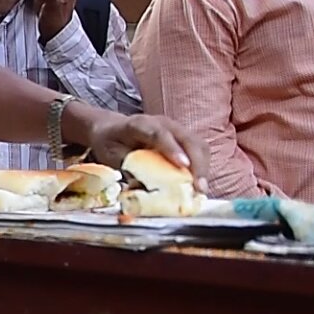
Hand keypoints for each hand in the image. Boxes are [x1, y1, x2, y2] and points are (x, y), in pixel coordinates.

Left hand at [85, 111, 210, 193]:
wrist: (112, 127)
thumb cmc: (111, 142)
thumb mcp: (111, 156)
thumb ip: (128, 170)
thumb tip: (144, 190)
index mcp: (139, 124)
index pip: (158, 134)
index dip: (172, 149)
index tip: (183, 165)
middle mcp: (162, 123)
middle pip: (186, 139)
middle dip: (197, 164)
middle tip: (199, 187)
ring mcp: (176, 128)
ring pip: (198, 144)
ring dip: (203, 167)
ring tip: (201, 189)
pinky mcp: (183, 137)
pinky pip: (199, 149)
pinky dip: (202, 166)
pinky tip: (199, 182)